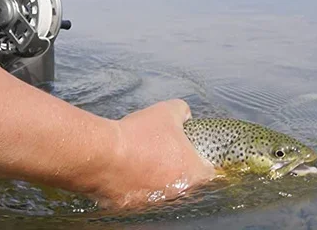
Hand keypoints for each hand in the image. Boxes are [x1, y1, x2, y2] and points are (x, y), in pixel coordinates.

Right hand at [92, 100, 216, 209]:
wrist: (107, 154)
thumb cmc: (141, 134)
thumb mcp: (165, 111)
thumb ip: (181, 111)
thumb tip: (185, 115)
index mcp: (193, 171)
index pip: (210, 171)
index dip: (201, 158)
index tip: (189, 149)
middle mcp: (180, 191)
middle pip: (185, 179)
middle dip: (175, 166)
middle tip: (160, 149)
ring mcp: (158, 201)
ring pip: (163, 187)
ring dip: (156, 174)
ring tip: (140, 156)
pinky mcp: (137, 205)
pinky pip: (141, 193)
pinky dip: (136, 182)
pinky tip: (126, 166)